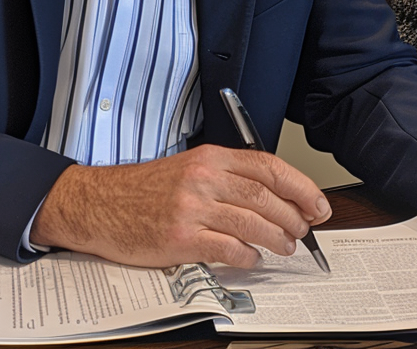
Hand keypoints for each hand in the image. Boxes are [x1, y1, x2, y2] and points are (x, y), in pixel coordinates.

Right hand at [31, 144, 330, 267]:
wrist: (99, 203)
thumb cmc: (145, 189)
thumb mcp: (189, 168)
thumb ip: (228, 177)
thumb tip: (272, 196)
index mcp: (210, 158)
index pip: (268, 167)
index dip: (300, 186)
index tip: (317, 202)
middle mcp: (204, 178)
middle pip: (266, 196)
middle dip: (295, 215)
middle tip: (305, 229)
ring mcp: (192, 209)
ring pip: (253, 223)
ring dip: (278, 239)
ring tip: (287, 247)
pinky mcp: (180, 239)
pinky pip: (227, 249)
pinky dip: (247, 257)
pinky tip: (252, 259)